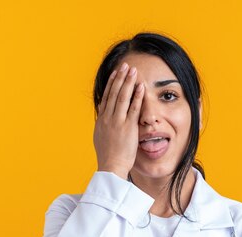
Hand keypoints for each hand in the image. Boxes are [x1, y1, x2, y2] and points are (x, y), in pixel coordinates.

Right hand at [93, 61, 144, 179]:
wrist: (111, 167)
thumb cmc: (109, 157)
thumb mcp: (101, 138)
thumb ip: (104, 125)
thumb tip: (104, 116)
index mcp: (101, 121)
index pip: (106, 97)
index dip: (111, 84)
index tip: (115, 74)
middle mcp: (108, 118)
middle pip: (113, 93)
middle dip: (120, 78)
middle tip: (125, 65)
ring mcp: (117, 122)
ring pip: (122, 97)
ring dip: (128, 82)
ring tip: (133, 70)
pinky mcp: (127, 128)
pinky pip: (133, 108)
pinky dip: (136, 96)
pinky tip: (140, 87)